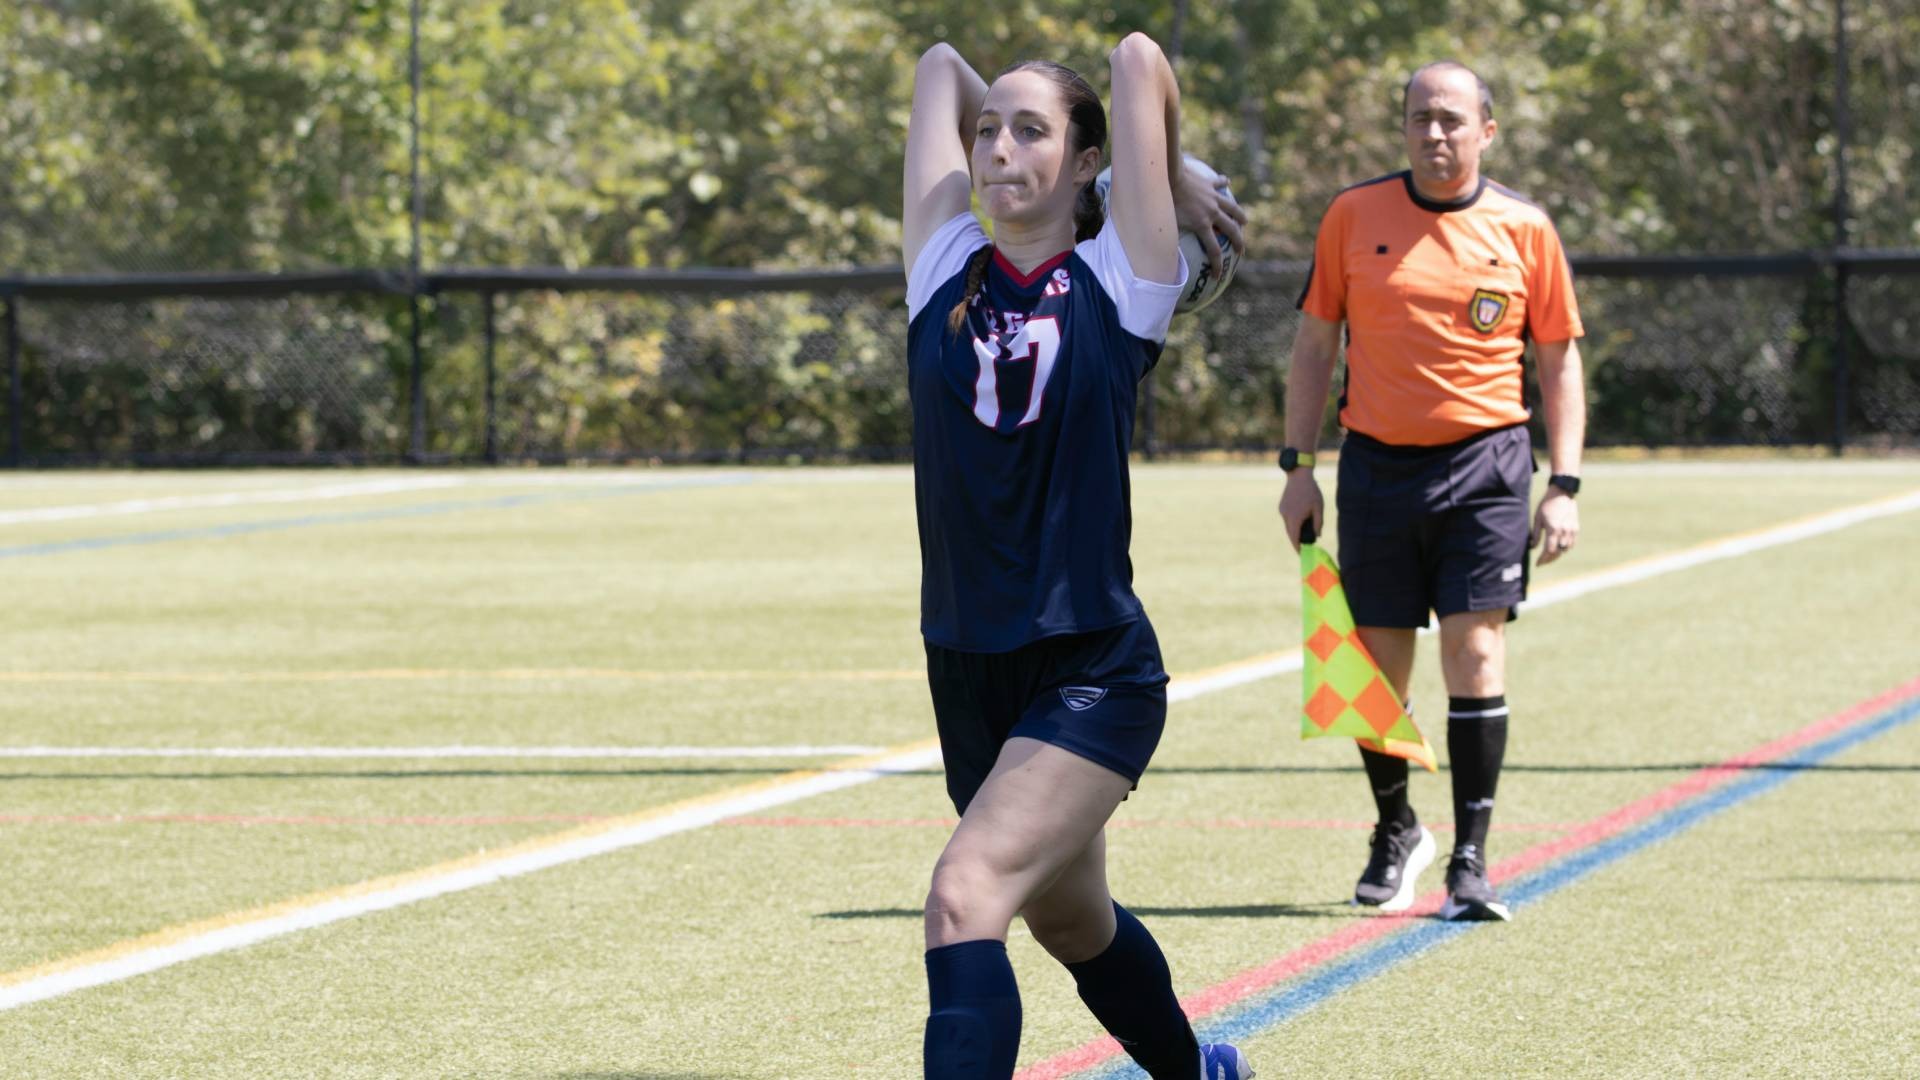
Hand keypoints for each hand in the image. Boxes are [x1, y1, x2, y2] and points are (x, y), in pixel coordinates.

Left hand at [1172, 161, 1247, 277]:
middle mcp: (1212, 212)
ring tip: (1244, 221)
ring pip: (1232, 207)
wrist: (1169, 176)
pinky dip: (1223, 183)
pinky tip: (1227, 182)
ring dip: (1240, 215)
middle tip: (1241, 251)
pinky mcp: (1209, 184)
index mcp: (1202, 225)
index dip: (1217, 265)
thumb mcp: (1167, 226)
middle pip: (1231, 230)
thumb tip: (1164, 258)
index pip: (1214, 251)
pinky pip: (1219, 183)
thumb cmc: (1165, 202)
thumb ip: (1168, 241)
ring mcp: (1213, 197)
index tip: (1217, 276)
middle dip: (1238, 242)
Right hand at [1277, 471, 1323, 551]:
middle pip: (1290, 533)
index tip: (1302, 554)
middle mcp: (1286, 516)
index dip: (1298, 547)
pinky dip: (1293, 521)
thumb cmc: (1311, 491)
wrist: (1298, 475)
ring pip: (1288, 526)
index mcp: (1295, 518)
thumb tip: (1317, 536)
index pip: (1294, 538)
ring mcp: (1282, 511)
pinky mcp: (1281, 507)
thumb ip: (1318, 523)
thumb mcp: (1318, 508)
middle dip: (1296, 540)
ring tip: (1305, 529)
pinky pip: (1287, 518)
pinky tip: (1301, 516)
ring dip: (1295, 530)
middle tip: (1304, 546)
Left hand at [1531, 488, 1578, 565]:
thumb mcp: (1537, 519)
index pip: (1549, 551)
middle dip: (1549, 559)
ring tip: (1549, 556)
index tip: (1538, 563)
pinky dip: (1565, 548)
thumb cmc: (1546, 505)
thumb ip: (1536, 535)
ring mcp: (1572, 530)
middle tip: (1542, 562)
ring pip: (1565, 549)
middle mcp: (1564, 531)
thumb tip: (1532, 548)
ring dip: (1557, 554)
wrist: (1561, 494)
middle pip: (1558, 552)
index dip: (1543, 559)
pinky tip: (1558, 548)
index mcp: (1553, 529)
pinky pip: (1572, 543)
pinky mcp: (1576, 528)